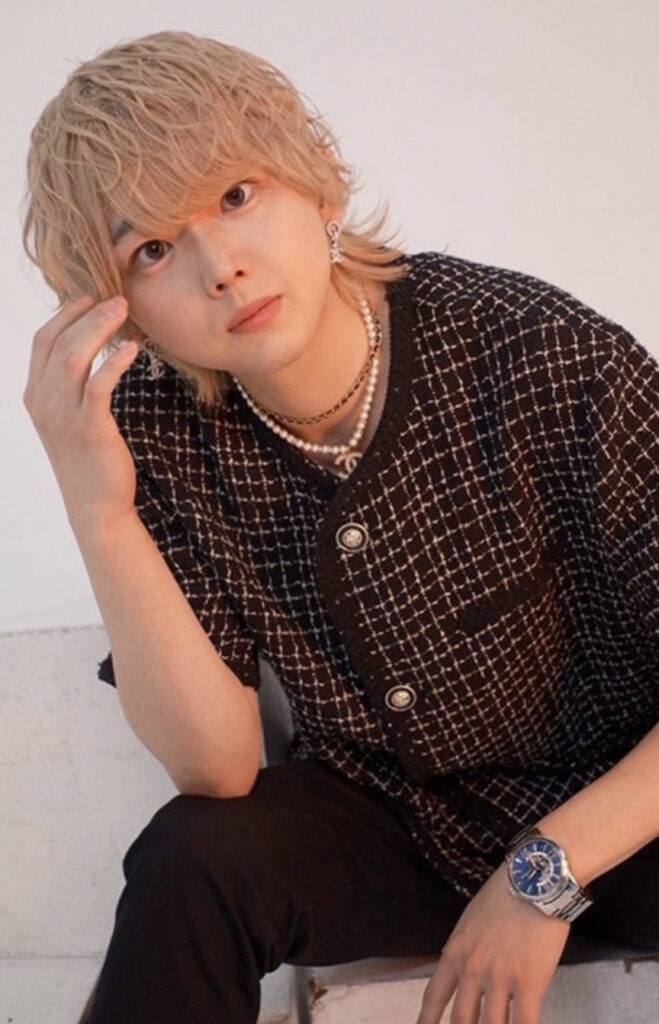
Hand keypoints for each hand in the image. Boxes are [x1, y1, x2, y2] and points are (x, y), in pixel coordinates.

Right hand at [24, 295, 140, 537]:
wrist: (96, 505)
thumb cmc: (90, 458)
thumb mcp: (70, 418)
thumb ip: (71, 385)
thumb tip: (91, 347)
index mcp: (35, 395)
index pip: (43, 340)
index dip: (65, 314)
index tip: (90, 298)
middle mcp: (43, 402)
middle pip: (58, 341)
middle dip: (86, 312)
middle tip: (115, 296)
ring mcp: (63, 415)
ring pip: (74, 356)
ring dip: (100, 327)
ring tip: (123, 309)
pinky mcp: (89, 428)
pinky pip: (98, 384)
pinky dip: (115, 361)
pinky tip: (133, 349)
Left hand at [415, 863, 569, 1023]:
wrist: (534, 880)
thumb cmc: (505, 894)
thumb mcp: (471, 920)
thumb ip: (466, 949)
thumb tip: (465, 973)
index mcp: (455, 952)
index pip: (434, 996)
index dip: (426, 1022)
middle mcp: (472, 970)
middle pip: (461, 1020)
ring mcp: (500, 979)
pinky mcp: (529, 984)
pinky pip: (524, 1023)